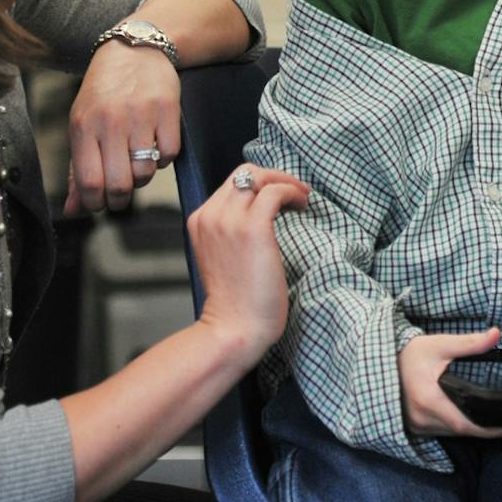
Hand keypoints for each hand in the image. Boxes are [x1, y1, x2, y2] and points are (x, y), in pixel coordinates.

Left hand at [65, 41, 180, 214]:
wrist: (134, 50)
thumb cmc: (104, 93)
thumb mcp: (82, 125)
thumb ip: (77, 169)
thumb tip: (73, 210)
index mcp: (84, 127)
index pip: (89, 183)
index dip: (96, 203)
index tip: (100, 203)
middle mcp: (110, 121)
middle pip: (119, 184)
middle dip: (120, 199)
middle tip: (120, 194)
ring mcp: (141, 116)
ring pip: (146, 173)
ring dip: (142, 177)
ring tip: (137, 162)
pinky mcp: (168, 110)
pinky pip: (169, 156)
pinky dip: (163, 158)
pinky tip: (155, 144)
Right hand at [186, 165, 308, 368]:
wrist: (233, 329)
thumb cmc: (235, 302)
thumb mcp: (223, 258)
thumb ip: (230, 233)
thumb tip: (261, 215)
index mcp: (200, 221)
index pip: (231, 184)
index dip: (259, 184)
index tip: (281, 195)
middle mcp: (210, 216)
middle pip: (243, 173)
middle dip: (273, 176)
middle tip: (296, 191)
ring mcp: (229, 221)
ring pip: (258, 176)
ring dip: (285, 181)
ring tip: (302, 198)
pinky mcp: (253, 229)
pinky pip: (274, 192)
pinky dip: (292, 192)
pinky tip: (302, 205)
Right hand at [399, 328, 501, 439]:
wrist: (383, 360)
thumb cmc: (412, 352)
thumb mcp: (441, 345)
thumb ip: (470, 343)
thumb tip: (496, 335)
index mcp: (428, 399)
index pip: (462, 424)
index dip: (485, 430)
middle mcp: (420, 417)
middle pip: (458, 431)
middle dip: (481, 430)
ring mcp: (415, 424)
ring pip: (448, 434)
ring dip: (467, 430)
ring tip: (491, 425)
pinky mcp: (413, 426)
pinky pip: (439, 432)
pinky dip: (454, 428)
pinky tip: (467, 422)